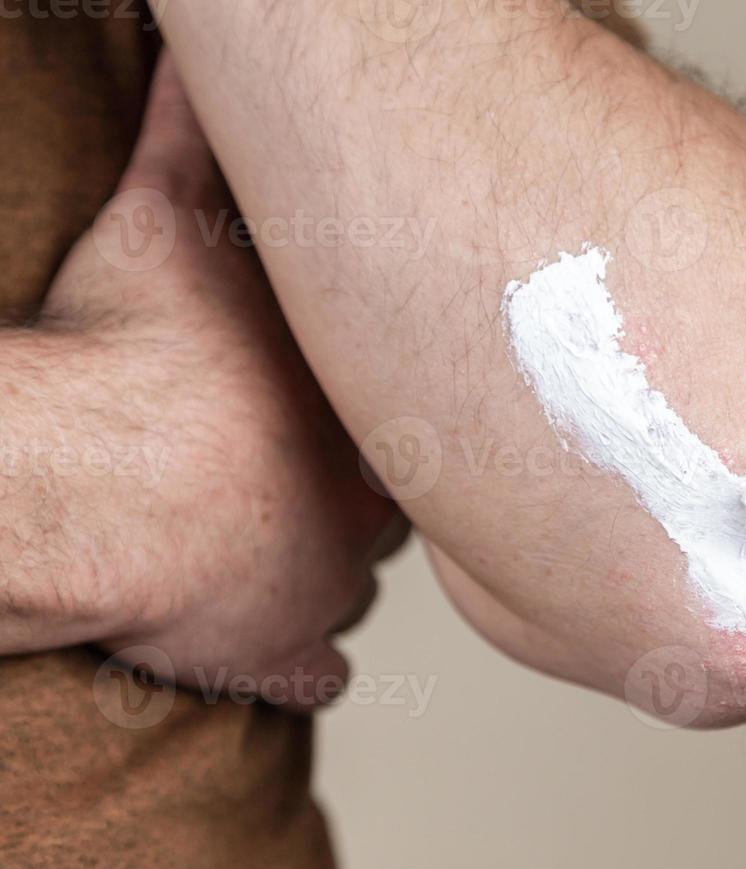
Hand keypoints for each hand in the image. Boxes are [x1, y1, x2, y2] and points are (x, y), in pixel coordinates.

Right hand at [3, 53, 403, 706]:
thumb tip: (196, 59)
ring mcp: (325, 587)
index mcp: (357, 406)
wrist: (83, 478)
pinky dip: (296, 664)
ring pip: (353, 579)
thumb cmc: (130, 347)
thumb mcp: (169, 218)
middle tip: (302, 468)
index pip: (403, 412)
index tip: (338, 400)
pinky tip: (287, 655)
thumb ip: (192, 139)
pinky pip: (310, 671)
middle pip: (388, 498)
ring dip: (323, 562)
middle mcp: (366, 501)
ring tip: (271, 539)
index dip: (370, 405)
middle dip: (355, 483)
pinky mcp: (271, 655)